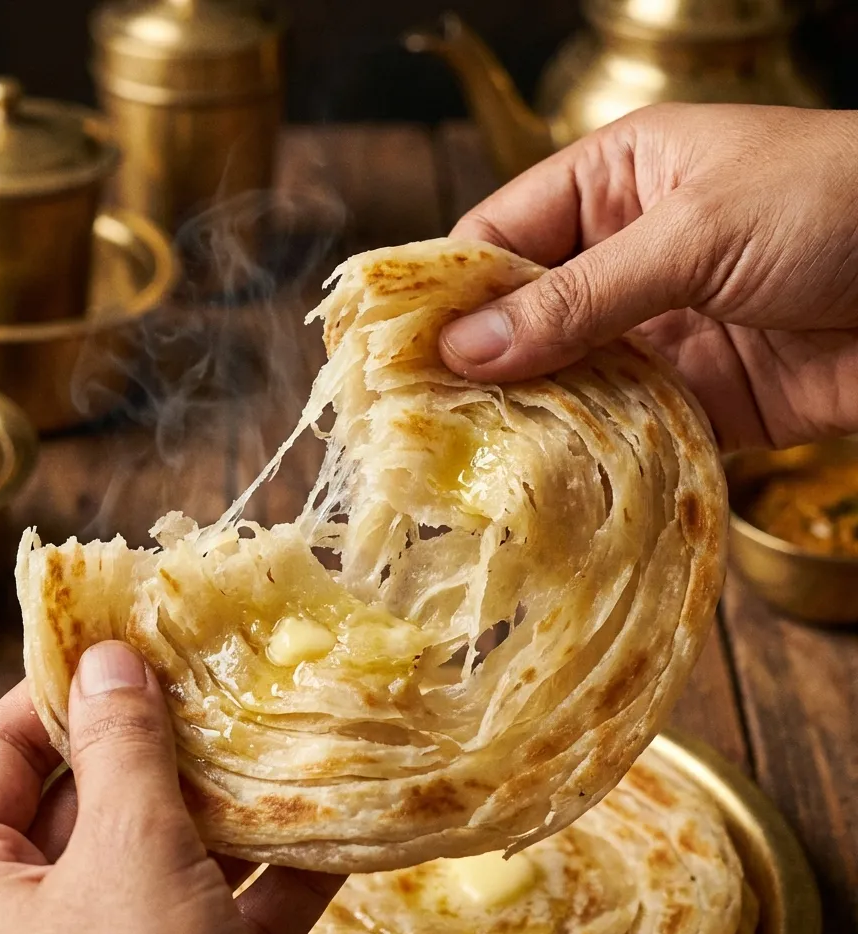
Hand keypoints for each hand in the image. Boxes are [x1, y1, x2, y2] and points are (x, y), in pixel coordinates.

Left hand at [0, 641, 342, 933]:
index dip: (66, 686)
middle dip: (165, 742)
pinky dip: (269, 877)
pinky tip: (328, 830)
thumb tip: (109, 658)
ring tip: (277, 734)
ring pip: (164, 851)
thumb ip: (122, 750)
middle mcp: (23, 919)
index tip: (129, 635)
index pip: (2, 749)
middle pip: (93, 797)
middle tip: (219, 676)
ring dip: (227, 803)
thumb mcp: (126, 855)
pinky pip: (218, 914)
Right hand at [439, 103, 857, 449]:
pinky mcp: (693, 396)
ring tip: (465, 454)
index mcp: (617, 181)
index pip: (503, 232)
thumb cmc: (838, 205)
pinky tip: (542, 472)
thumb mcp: (695, 233)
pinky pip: (620, 424)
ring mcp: (658, 329)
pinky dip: (586, 448)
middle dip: (480, 361)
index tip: (400, 346)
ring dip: (527, 411)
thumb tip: (467, 348)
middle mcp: (626, 255)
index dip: (451, 288)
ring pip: (566, 374)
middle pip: (526, 312)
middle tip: (418, 414)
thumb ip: (580, 296)